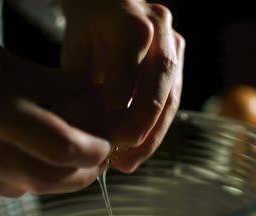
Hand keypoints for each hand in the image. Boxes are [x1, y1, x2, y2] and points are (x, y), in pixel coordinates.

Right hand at [0, 20, 110, 196]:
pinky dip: (37, 177)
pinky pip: (8, 187)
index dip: (93, 148)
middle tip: (99, 152)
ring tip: (76, 155)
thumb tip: (91, 91)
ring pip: (32, 188)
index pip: (60, 145)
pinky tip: (40, 157)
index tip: (106, 140)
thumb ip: (50, 81)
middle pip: (51, 178)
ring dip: (64, 177)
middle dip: (86, 171)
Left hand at [59, 0, 184, 172]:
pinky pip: (172, 101)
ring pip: (172, 93)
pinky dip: (155, 129)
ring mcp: (173, 43)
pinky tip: (138, 150)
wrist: (107, 13)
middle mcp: (158, 23)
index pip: (132, 42)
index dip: (122, 81)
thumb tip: (78, 133)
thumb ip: (80, 86)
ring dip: (153, 133)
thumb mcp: (76, 52)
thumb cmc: (87, 34)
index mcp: (127, 10)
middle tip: (122, 150)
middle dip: (143, 118)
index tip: (108, 116)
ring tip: (130, 160)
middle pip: (160, 72)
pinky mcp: (179, 65)